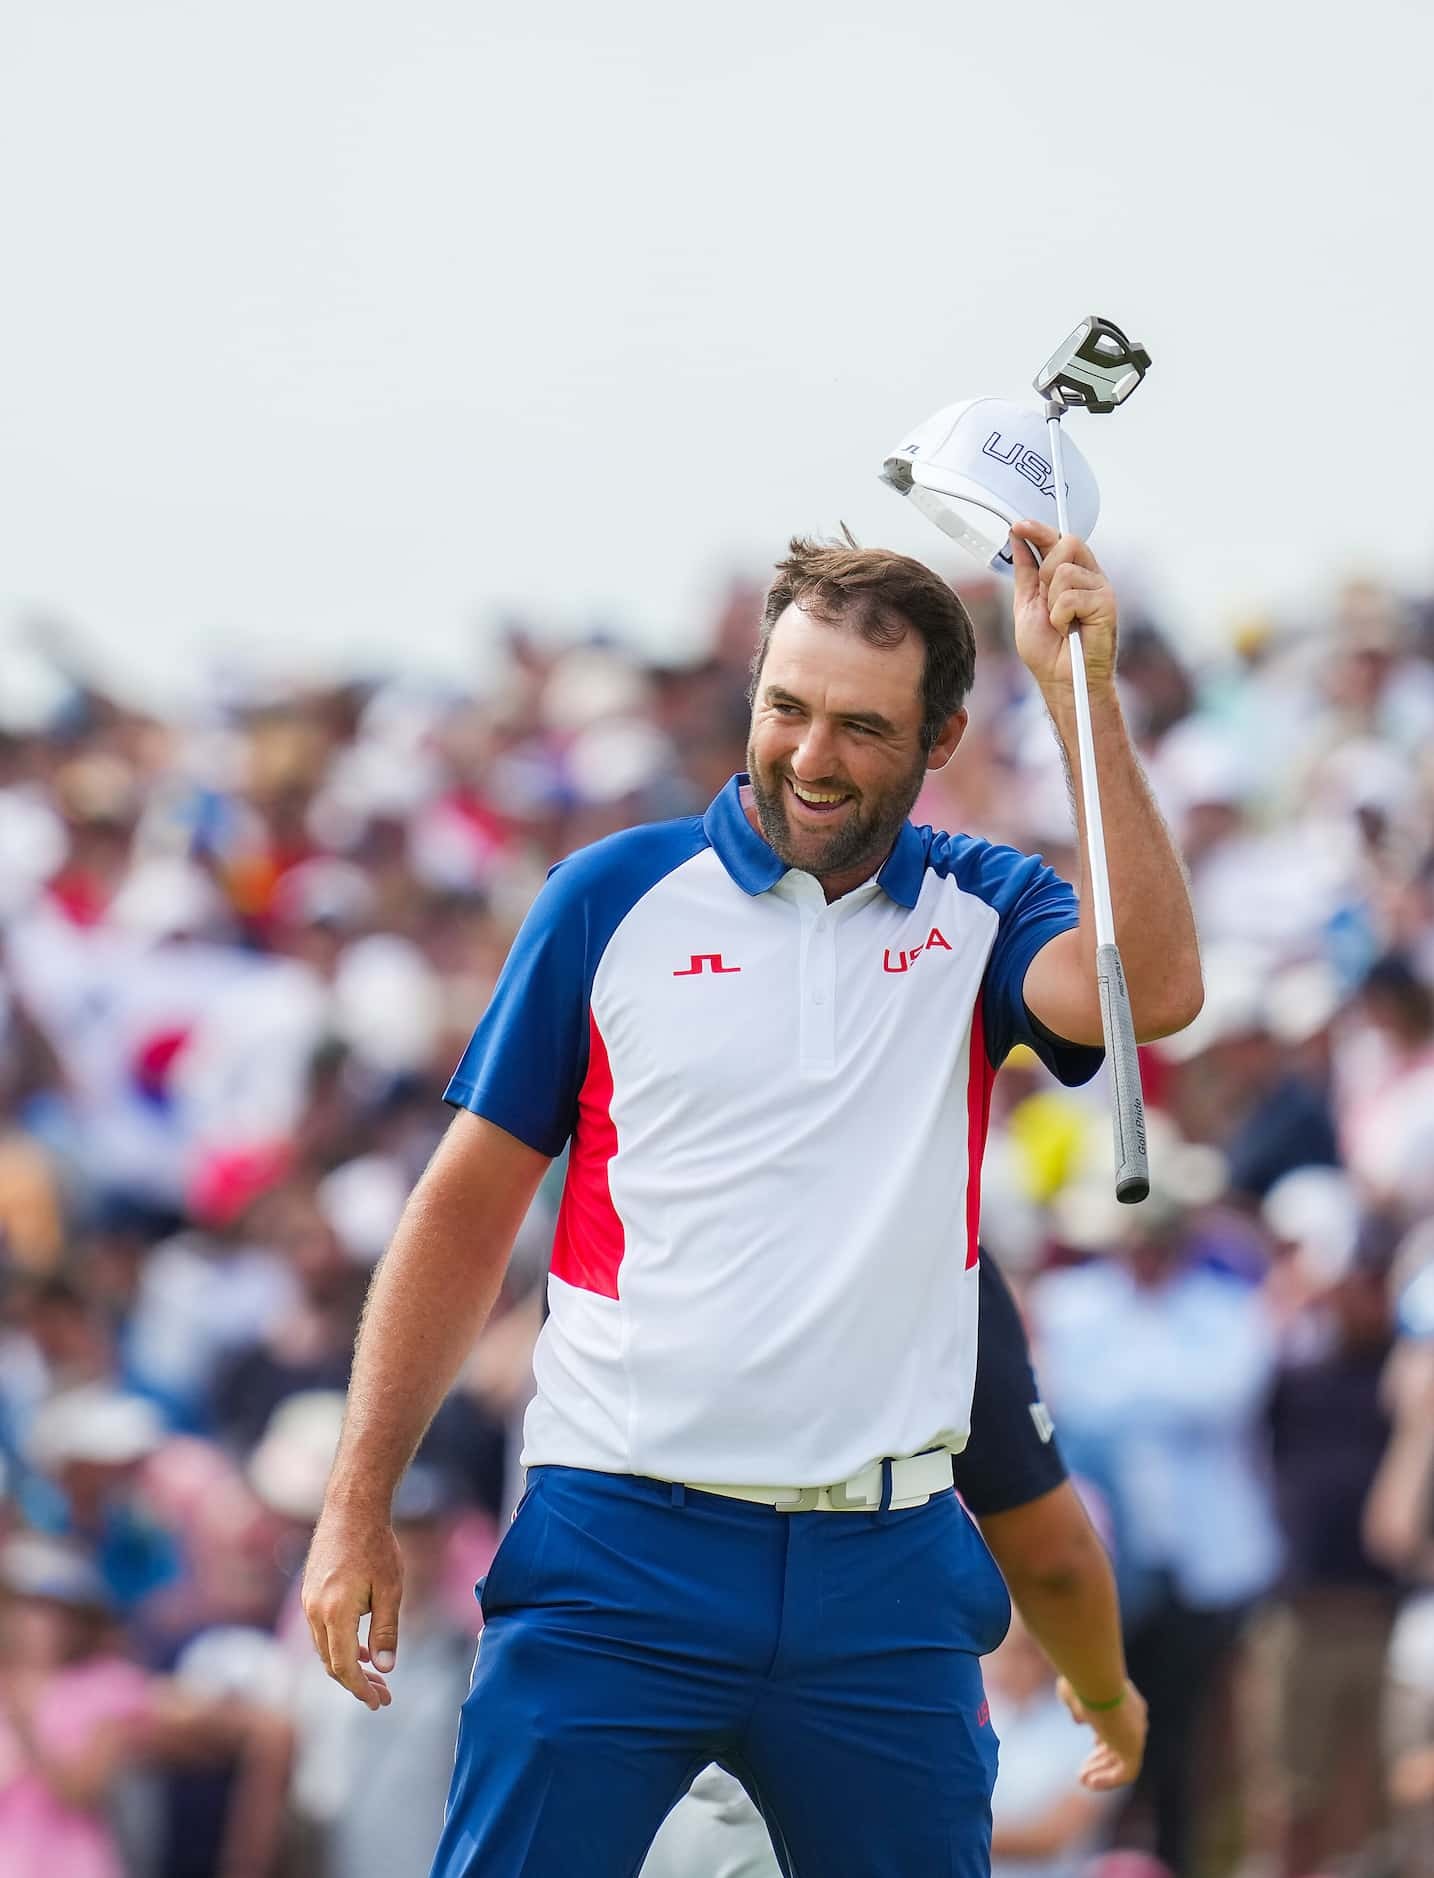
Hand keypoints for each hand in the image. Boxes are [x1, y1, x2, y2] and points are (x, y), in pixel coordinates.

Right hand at [301, 1504, 402, 1710]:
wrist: (351, 1508)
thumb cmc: (376, 1546)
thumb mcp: (391, 1590)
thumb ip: (386, 1631)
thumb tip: (384, 1667)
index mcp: (335, 1613)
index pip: (343, 1667)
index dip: (361, 1689)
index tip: (380, 1701)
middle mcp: (315, 1611)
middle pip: (330, 1662)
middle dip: (356, 1682)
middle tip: (383, 1694)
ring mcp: (308, 1601)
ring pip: (323, 1648)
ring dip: (346, 1664)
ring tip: (374, 1672)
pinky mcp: (309, 1592)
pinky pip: (320, 1630)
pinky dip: (338, 1644)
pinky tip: (359, 1644)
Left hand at [1010, 519, 1118, 698]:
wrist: (1060, 680)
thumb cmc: (1047, 650)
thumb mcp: (1027, 604)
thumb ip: (1025, 572)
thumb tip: (1018, 540)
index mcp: (1072, 575)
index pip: (1058, 540)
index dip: (1039, 529)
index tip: (1019, 525)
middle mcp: (1089, 577)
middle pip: (1067, 543)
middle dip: (1046, 571)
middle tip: (1046, 600)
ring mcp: (1100, 588)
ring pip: (1065, 571)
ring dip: (1052, 602)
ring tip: (1059, 623)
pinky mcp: (1106, 603)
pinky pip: (1070, 596)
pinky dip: (1060, 617)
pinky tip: (1068, 630)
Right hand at [1056, 1676, 1147, 1790]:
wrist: (1096, 1683)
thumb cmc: (1081, 1683)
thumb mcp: (1074, 1691)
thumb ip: (1077, 1704)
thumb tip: (1079, 1719)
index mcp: (1124, 1700)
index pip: (1120, 1724)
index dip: (1107, 1736)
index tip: (1094, 1745)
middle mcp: (1135, 1717)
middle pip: (1120, 1744)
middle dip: (1100, 1759)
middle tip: (1083, 1771)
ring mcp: (1136, 1734)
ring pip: (1121, 1760)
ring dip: (1102, 1772)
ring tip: (1083, 1781)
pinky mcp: (1134, 1749)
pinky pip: (1126, 1772)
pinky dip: (1109, 1780)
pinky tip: (1092, 1784)